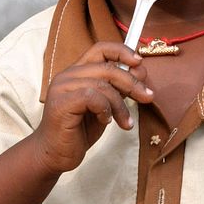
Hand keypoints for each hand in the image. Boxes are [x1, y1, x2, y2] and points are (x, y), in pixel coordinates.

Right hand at [33, 42, 152, 175]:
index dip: (122, 52)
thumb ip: (116, 89)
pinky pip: (92, 98)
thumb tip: (140, 73)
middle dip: (132, 82)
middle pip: (107, 67)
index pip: (101, 49)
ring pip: (103, 84)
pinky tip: (106, 122)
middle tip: (148, 96)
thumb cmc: (79, 130)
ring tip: (125, 122)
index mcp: (78, 72)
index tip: (140, 63)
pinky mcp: (61, 103)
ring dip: (120, 105)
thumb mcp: (104, 106)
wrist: (56, 155)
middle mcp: (68, 75)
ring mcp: (62, 88)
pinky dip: (105, 110)